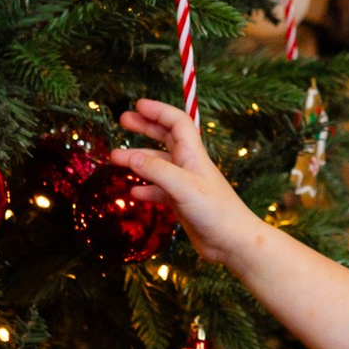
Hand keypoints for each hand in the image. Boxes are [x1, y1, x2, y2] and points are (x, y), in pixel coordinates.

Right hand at [117, 101, 259, 258]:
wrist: (233, 243)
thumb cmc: (216, 211)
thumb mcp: (183, 186)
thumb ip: (156, 170)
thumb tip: (130, 157)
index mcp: (193, 155)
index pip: (176, 122)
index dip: (158, 110)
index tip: (137, 105)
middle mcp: (189, 166)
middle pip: (165, 137)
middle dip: (145, 126)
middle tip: (123, 121)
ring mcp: (185, 185)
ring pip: (157, 165)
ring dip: (137, 160)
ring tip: (114, 159)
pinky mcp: (182, 204)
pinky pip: (159, 191)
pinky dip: (145, 188)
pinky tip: (133, 192)